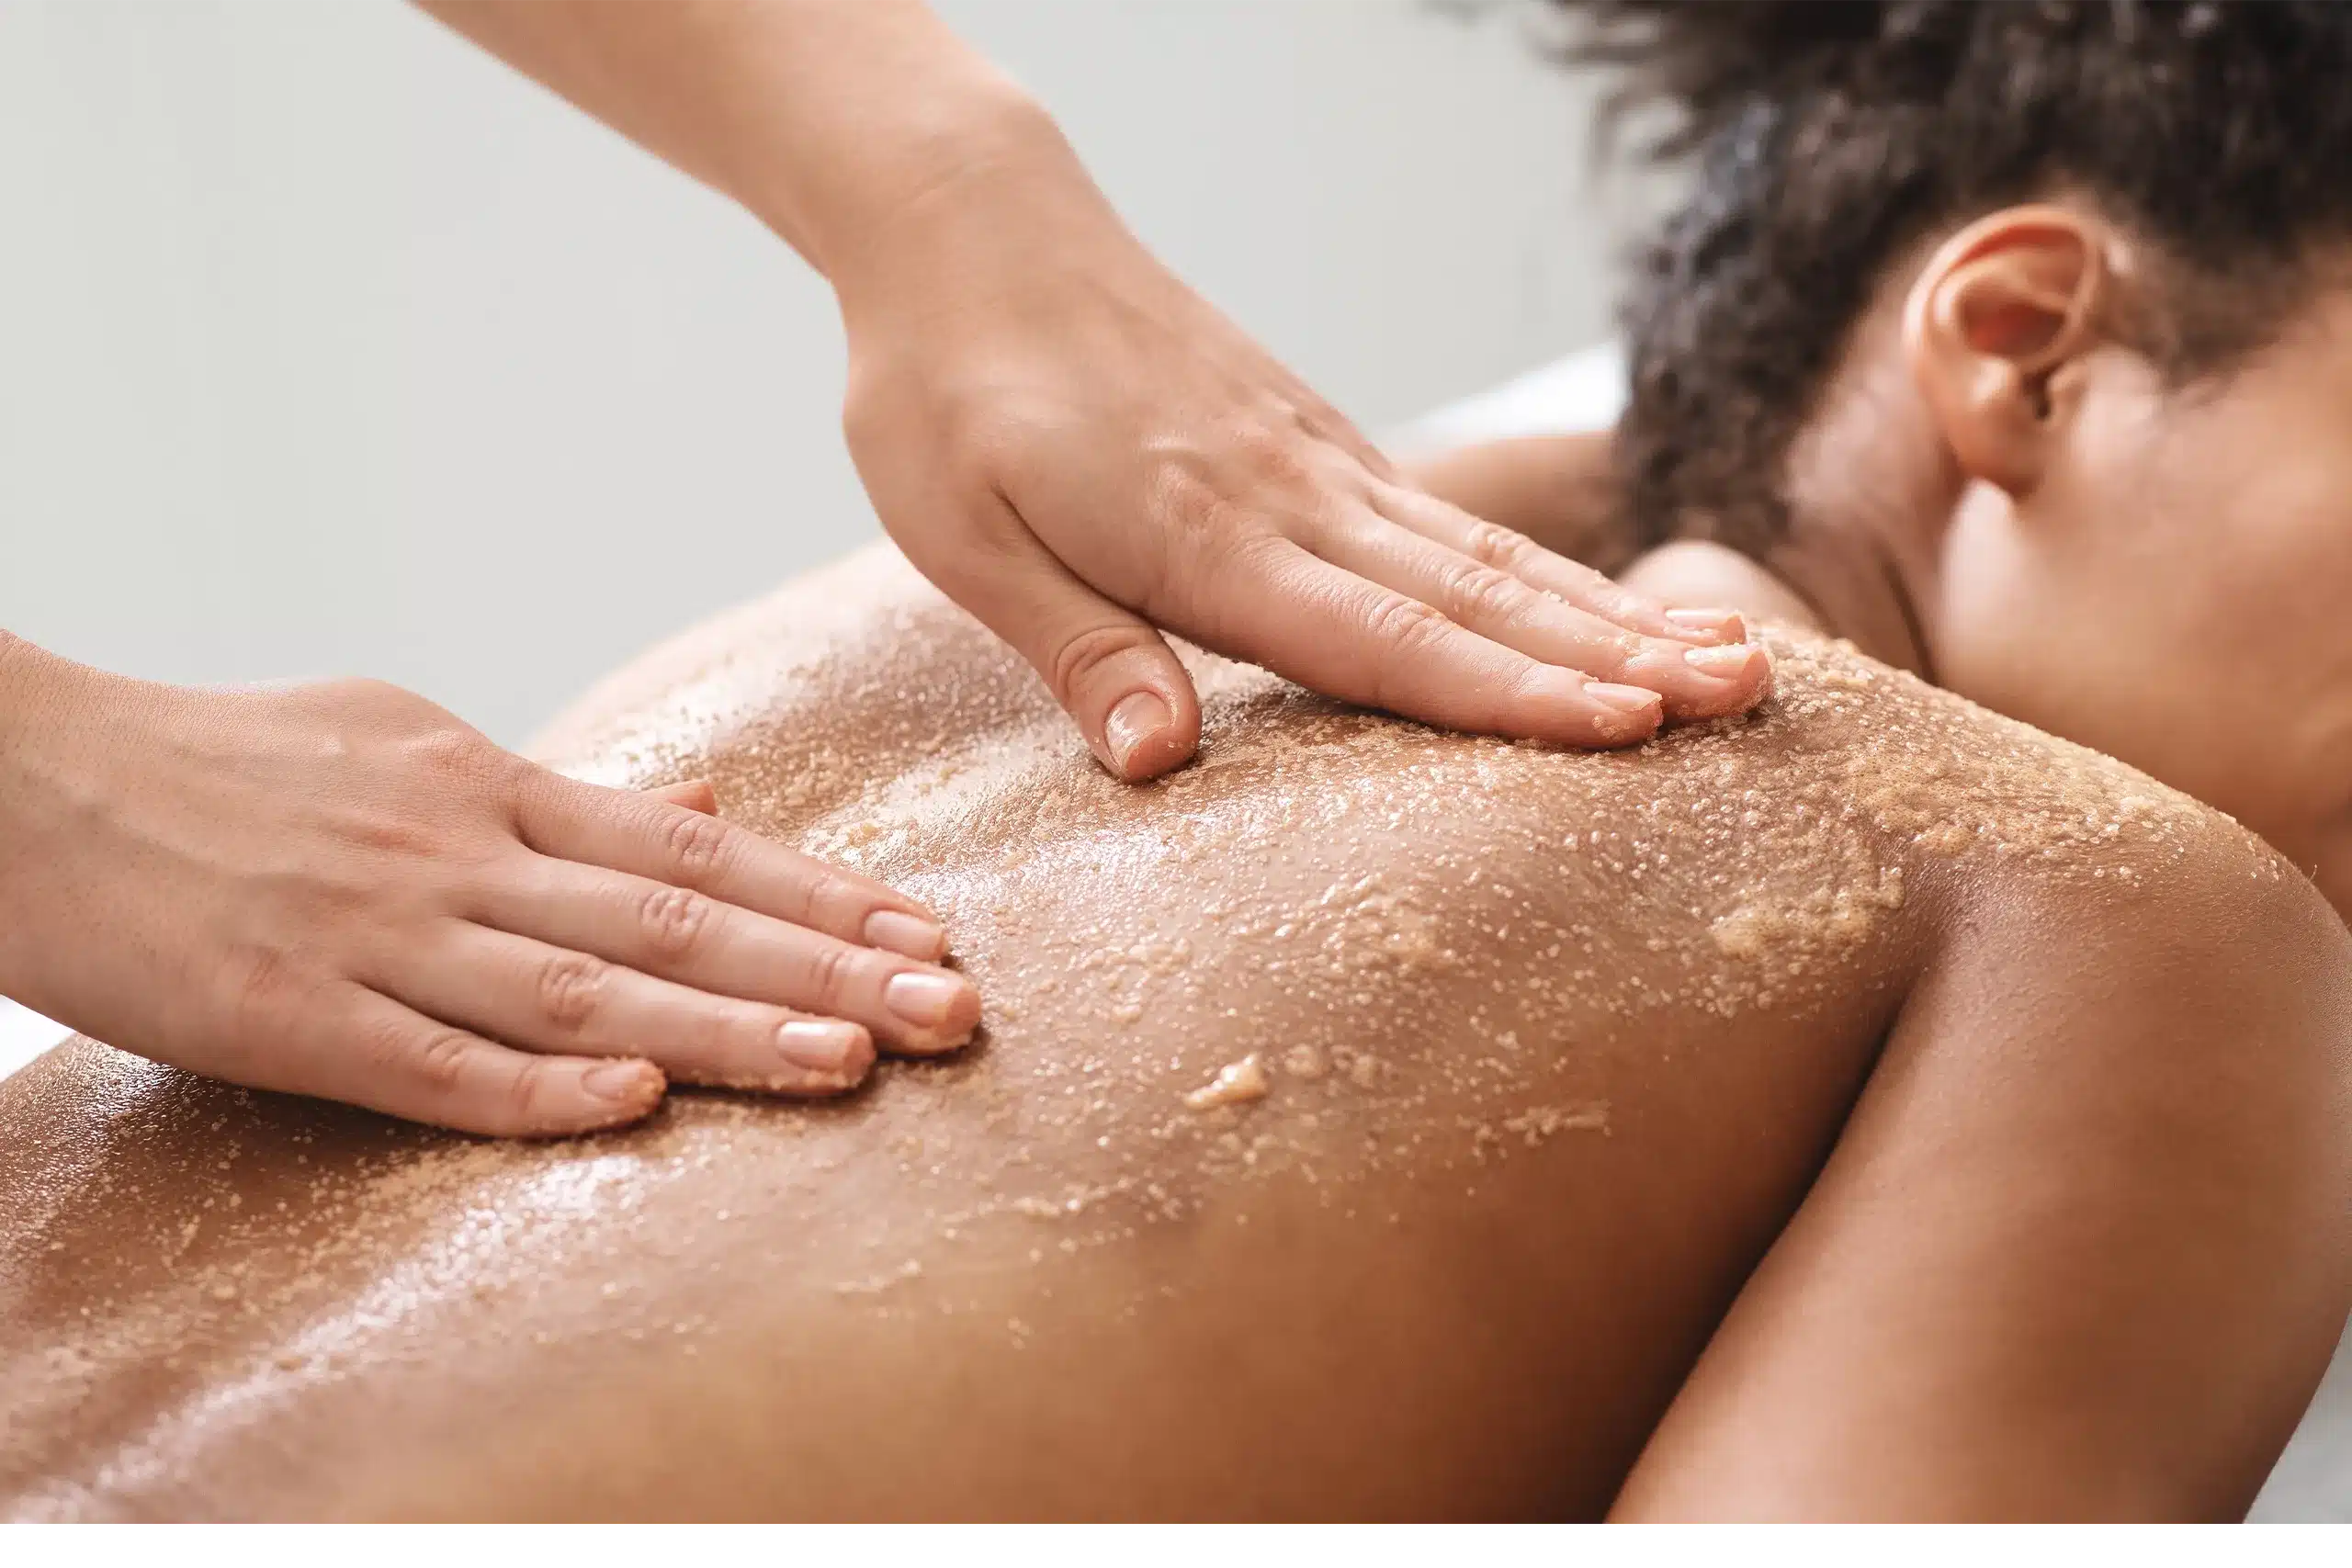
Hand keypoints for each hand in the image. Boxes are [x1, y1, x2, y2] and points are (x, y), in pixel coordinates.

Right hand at [0, 649, 979, 1136]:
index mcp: (489, 786)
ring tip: (852, 1063)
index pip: (694, 850)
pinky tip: (631, 1101)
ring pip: (577, 988)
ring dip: (722, 1031)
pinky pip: (423, 1062)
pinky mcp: (283, 1014)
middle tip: (952, 1010)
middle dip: (825, 968)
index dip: (822, 896)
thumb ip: (561, 794)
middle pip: (672, 918)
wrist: (24, 773)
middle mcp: (456, 853)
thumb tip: (711, 810)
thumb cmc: (229, 764)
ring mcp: (374, 932)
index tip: (931, 932)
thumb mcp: (407, 742)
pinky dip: (529, 1084)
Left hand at [836, 126, 1768, 781]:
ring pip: (1488, 555)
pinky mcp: (1316, 445)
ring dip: (1609, 615)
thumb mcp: (964, 539)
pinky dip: (1544, 571)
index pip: (1383, 636)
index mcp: (1206, 535)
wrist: (972, 227)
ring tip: (1727, 659)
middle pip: (1476, 593)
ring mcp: (1318, 463)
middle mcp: (1293, 497)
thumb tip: (1159, 760)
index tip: (1629, 731)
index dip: (1509, 693)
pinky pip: (1451, 522)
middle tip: (1747, 700)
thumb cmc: (946, 392)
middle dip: (1615, 655)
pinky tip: (1600, 608)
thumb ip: (1076, 648)